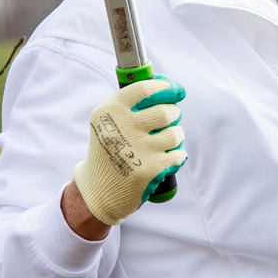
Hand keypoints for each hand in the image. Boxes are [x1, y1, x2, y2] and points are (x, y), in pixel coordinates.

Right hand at [72, 76, 187, 225]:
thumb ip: (132, 103)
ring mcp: (137, 149)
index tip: (175, 89)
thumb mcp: (107, 121)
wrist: (98, 190)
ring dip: (176, 136)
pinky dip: (177, 156)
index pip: (144, 89)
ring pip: (176, 133)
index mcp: (110, 111)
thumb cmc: (110, 149)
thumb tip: (170, 86)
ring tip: (167, 140)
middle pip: (166, 111)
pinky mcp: (150, 169)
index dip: (165, 87)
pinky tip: (167, 158)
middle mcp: (121, 127)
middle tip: (170, 119)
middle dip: (174, 114)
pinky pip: (179, 154)